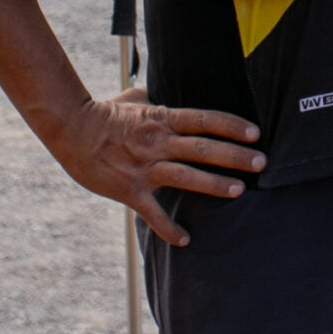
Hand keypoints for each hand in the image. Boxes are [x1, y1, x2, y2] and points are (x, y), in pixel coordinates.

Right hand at [39, 86, 264, 245]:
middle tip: (261, 163)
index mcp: (162, 119)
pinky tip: (185, 240)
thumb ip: (155, 99)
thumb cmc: (104, 112)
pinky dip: (169, 229)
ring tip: (239, 191)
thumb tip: (164, 93)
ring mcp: (145, 167)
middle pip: (203, 147)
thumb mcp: (134, 98)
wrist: (71, 129)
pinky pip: (153, 213)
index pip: (205, 120)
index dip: (232, 126)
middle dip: (234, 155)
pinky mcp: (130, 190)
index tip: (255, 134)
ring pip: (185, 176)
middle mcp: (158, 142)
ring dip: (214, 184)